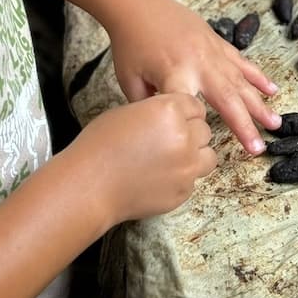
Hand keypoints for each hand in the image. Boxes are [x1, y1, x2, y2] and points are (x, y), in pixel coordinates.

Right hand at [70, 93, 215, 227]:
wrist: (89, 185)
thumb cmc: (100, 145)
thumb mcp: (129, 111)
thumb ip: (157, 111)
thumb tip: (170, 117)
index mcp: (170, 110)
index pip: (196, 106)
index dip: (185, 113)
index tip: (176, 119)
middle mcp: (184, 136)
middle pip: (204, 130)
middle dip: (190, 133)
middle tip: (169, 140)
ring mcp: (186, 166)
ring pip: (208, 156)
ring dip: (195, 156)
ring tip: (172, 159)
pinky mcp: (183, 191)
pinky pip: (193, 180)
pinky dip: (182, 178)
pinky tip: (160, 177)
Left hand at [107, 0, 281, 154]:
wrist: (139, 4)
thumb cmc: (131, 43)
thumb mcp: (130, 80)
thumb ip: (150, 108)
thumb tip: (166, 128)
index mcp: (175, 74)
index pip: (190, 108)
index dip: (197, 127)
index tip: (203, 145)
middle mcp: (199, 63)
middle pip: (227, 98)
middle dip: (244, 125)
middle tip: (259, 148)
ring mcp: (211, 51)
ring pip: (240, 81)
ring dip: (259, 103)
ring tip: (276, 123)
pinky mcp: (216, 41)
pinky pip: (241, 61)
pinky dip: (257, 76)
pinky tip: (272, 89)